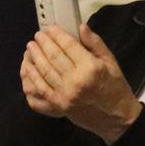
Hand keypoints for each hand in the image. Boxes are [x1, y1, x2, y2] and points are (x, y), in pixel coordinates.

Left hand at [21, 22, 141, 143]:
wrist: (116, 118)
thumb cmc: (114, 88)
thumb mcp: (111, 62)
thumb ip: (95, 43)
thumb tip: (81, 27)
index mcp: (90, 68)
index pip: (67, 46)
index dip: (56, 35)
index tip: (50, 29)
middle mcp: (75, 82)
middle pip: (52, 57)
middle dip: (43, 44)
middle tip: (38, 36)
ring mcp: (63, 96)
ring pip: (42, 72)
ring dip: (34, 58)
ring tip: (30, 48)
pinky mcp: (58, 107)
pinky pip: (38, 91)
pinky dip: (31, 79)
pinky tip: (28, 70)